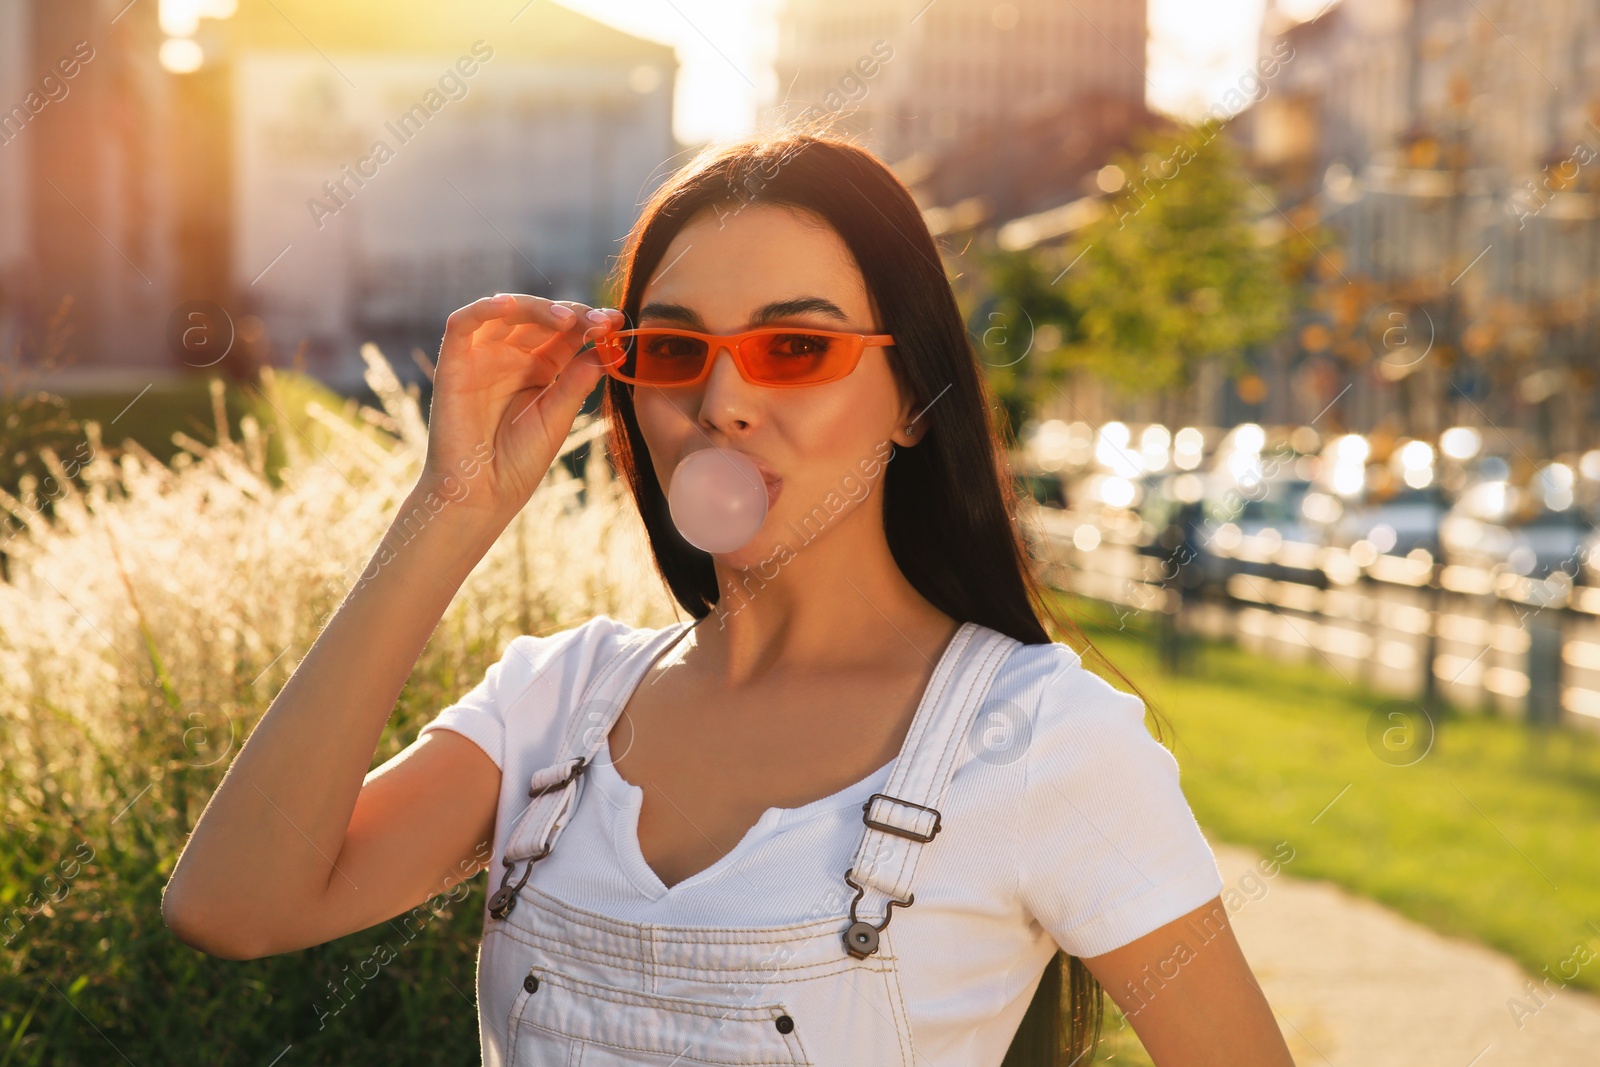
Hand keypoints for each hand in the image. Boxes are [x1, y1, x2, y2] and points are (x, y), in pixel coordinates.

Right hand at [419, 293, 623, 519]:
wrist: (481, 495)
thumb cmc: (519, 462)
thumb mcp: (556, 417)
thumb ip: (577, 381)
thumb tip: (607, 347)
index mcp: (540, 369)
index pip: (566, 333)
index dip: (590, 323)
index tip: (616, 321)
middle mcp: (511, 357)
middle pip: (540, 318)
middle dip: (572, 314)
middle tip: (599, 322)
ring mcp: (482, 357)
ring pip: (506, 313)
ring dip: (537, 308)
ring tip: (567, 319)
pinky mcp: (453, 363)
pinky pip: (462, 324)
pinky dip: (482, 309)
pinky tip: (508, 306)